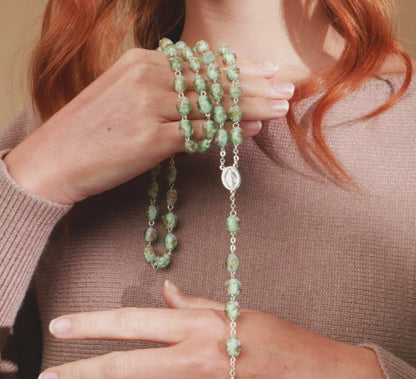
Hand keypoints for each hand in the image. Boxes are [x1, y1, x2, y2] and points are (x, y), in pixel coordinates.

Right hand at [5, 49, 292, 204]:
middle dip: (255, 85)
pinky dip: (227, 132)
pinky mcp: (152, 139)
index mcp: (142, 61)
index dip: (240, 67)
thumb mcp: (123, 96)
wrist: (55, 159)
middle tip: (286, 89)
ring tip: (278, 109)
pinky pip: (200, 133)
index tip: (267, 71)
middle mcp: (149, 77)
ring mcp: (151, 106)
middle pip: (214, 80)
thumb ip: (161, 92)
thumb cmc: (90, 132)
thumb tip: (202, 101)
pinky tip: (248, 131)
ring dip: (250, 107)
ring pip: (213, 105)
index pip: (203, 62)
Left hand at [38, 280, 384, 378]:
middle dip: (78, 373)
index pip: (132, 321)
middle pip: (123, 366)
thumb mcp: (242, 314)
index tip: (61, 328)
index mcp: (200, 327)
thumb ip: (199, 305)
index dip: (91, 324)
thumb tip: (166, 291)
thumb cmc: (289, 344)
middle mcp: (194, 362)